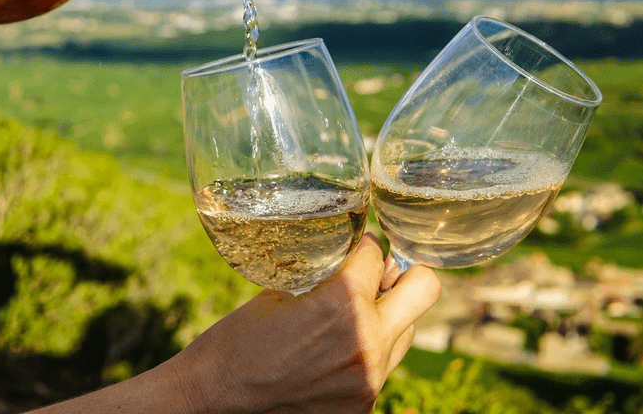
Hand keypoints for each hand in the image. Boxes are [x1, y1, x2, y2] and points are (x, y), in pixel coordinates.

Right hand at [170, 233, 440, 413]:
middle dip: (403, 274)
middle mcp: (367, 340)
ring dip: (386, 317)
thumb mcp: (280, 292)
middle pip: (425, 287)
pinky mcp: (364, 406)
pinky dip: (363, 355)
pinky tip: (329, 355)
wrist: (217, 398)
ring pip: (407, 331)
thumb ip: (325, 277)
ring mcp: (370, 378)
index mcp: (342, 303)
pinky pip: (382, 367)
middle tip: (380, 275)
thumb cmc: (238, 340)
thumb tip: (355, 260)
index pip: (377, 253)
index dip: (363, 245)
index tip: (355, 246)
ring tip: (347, 320)